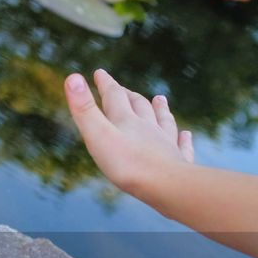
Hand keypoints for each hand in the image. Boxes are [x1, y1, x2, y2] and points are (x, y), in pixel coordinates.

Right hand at [63, 69, 193, 196]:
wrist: (166, 185)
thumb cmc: (127, 164)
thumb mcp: (98, 135)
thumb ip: (84, 109)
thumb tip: (72, 76)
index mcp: (126, 120)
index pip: (114, 95)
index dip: (105, 83)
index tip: (99, 73)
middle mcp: (148, 127)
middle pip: (138, 105)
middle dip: (129, 96)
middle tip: (123, 89)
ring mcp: (165, 143)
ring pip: (162, 120)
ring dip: (159, 109)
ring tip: (159, 99)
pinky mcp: (178, 160)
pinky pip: (181, 146)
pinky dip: (182, 138)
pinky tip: (186, 134)